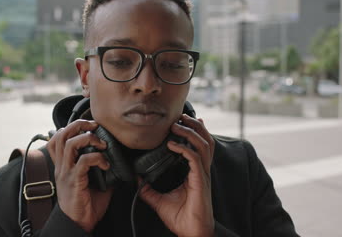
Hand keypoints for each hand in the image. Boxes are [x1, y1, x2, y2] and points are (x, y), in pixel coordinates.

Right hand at [47, 120, 112, 232]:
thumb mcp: (93, 181)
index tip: (88, 128)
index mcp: (63, 164)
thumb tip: (117, 158)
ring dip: (88, 139)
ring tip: (101, 144)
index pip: (56, 138)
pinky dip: (97, 158)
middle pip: (61, 135)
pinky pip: (83, 161)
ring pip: (69, 144)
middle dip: (79, 125)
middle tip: (94, 126)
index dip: (70, 127)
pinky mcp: (74, 181)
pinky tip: (105, 164)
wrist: (78, 223)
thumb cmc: (85, 203)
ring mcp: (66, 172)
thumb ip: (99, 167)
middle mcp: (61, 166)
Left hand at [139, 114, 215, 236]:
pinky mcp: (199, 181)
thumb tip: (136, 180)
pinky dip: (183, 148)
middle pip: (205, 140)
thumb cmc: (181, 219)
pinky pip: (195, 159)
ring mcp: (202, 175)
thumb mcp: (160, 201)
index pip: (200, 146)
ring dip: (190, 132)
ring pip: (203, 145)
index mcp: (196, 173)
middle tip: (181, 117)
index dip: (195, 132)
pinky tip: (171, 144)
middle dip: (194, 126)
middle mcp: (202, 171)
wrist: (191, 233)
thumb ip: (149, 190)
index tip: (183, 121)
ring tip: (176, 125)